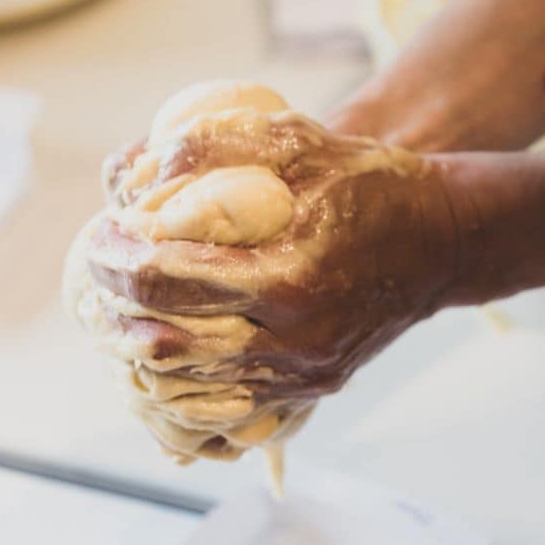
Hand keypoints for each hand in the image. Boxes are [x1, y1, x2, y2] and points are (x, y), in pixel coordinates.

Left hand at [86, 107, 462, 400]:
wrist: (444, 240)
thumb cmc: (375, 184)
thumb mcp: (304, 143)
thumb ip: (222, 144)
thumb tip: (143, 165)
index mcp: (289, 279)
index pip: (165, 282)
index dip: (114, 259)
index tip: (100, 234)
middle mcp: (295, 338)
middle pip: (165, 342)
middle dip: (113, 307)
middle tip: (100, 269)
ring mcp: (306, 371)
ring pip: (189, 385)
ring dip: (141, 347)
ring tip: (121, 309)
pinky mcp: (314, 386)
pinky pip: (228, 401)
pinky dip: (184, 377)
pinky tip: (170, 342)